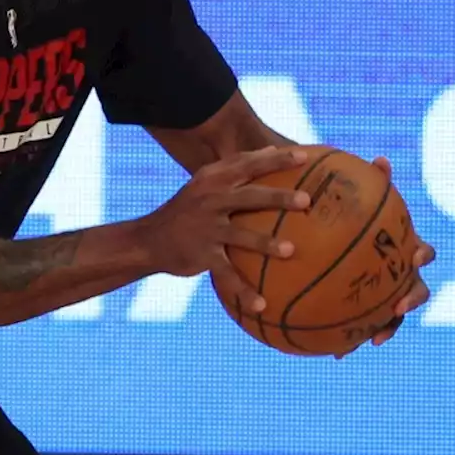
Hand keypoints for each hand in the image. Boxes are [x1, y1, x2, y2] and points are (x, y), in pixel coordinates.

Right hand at [137, 146, 309, 315]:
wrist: (148, 240)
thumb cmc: (187, 209)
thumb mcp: (205, 183)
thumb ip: (236, 167)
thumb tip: (272, 149)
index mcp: (213, 180)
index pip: (247, 165)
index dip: (275, 159)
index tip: (304, 156)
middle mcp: (210, 201)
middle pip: (250, 197)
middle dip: (278, 197)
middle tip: (306, 200)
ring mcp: (205, 229)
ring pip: (240, 235)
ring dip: (266, 243)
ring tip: (291, 251)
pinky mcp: (201, 255)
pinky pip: (226, 275)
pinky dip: (244, 291)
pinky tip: (263, 305)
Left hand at [336, 155, 436, 357]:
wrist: (334, 239)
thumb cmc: (351, 216)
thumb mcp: (356, 199)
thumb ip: (370, 184)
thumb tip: (381, 159)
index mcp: (403, 248)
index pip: (422, 250)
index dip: (423, 254)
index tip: (416, 255)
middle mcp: (399, 274)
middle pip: (417, 288)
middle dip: (412, 298)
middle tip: (398, 304)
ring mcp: (383, 295)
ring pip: (392, 317)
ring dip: (386, 329)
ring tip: (371, 340)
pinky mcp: (364, 313)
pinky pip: (360, 329)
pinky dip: (351, 341)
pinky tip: (335, 352)